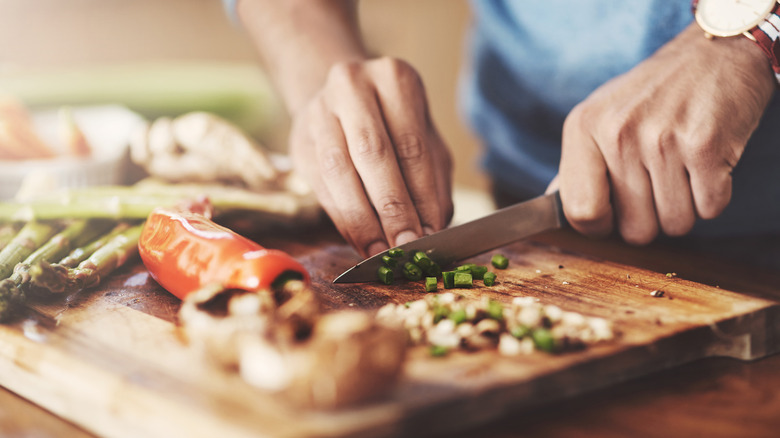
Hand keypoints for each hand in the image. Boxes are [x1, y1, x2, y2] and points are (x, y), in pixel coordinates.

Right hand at [289, 57, 452, 256]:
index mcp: (394, 79)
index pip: (412, 145)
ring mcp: (319, 111)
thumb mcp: (426, 142)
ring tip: (381, 251)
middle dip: (391, 208)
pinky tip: (360, 241)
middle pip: (373, 153)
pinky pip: (320, 185)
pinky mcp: (299, 141)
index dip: (421, 195)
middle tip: (405, 246)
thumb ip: (432, 183)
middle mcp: (352, 86)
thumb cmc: (395, 126)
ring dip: (362, 219)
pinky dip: (342, 218)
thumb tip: (432, 230)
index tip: (429, 234)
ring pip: (339, 171)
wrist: (342, 101)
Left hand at [554, 23, 774, 243]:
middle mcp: (617, 132)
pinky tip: (706, 163)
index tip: (614, 215)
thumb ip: (576, 165)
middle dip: (651, 219)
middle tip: (658, 182)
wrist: (715, 53)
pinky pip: (710, 209)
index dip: (600, 226)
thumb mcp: (600, 117)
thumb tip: (551, 205)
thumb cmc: (652, 94)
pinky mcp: (705, 146)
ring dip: (685, 207)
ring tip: (682, 168)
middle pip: (635, 230)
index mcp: (583, 127)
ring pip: (674, 224)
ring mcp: (661, 139)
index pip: (581, 212)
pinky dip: (713, 196)